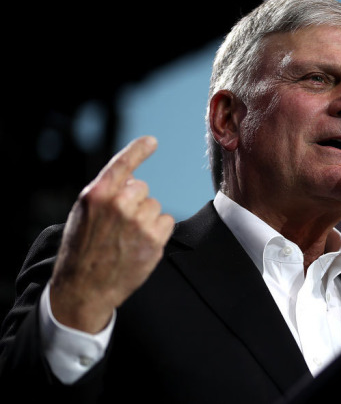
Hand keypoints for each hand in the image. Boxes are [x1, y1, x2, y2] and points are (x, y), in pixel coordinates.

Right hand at [49, 136, 174, 333]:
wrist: (83, 289)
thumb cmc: (82, 249)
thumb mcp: (83, 215)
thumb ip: (106, 194)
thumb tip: (133, 180)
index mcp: (96, 195)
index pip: (121, 165)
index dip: (138, 150)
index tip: (152, 141)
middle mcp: (118, 205)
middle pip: (142, 188)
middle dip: (135, 201)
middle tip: (119, 224)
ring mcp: (138, 224)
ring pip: (155, 206)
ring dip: (146, 218)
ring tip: (126, 238)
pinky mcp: (154, 241)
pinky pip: (167, 222)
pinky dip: (158, 231)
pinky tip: (140, 245)